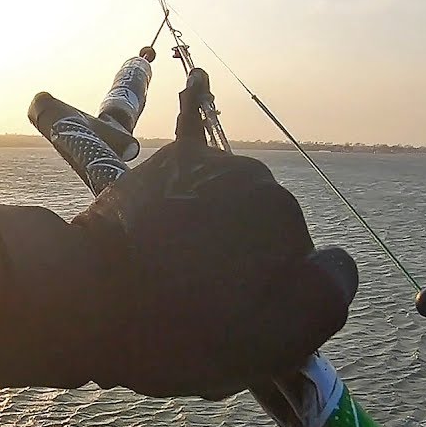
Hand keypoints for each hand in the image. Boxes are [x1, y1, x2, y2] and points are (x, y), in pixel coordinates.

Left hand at [72, 69, 357, 399]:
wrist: (87, 297)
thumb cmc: (179, 331)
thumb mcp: (272, 343)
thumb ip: (327, 298)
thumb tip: (338, 263)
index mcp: (289, 222)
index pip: (302, 267)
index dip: (273, 303)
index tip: (236, 324)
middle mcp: (258, 180)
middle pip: (265, 233)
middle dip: (243, 266)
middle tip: (200, 307)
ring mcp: (212, 167)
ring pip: (230, 207)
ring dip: (213, 235)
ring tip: (172, 274)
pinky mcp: (171, 163)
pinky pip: (192, 132)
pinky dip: (196, 109)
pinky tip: (197, 83)